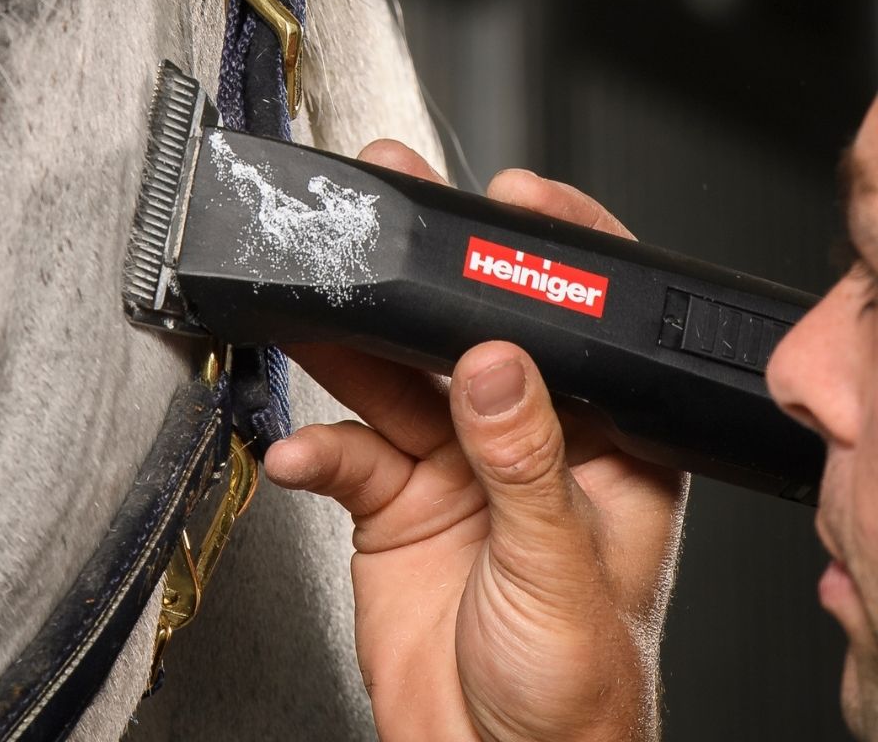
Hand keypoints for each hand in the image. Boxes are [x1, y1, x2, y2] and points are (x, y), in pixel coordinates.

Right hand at [265, 140, 687, 741]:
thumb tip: (495, 367)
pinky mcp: (393, 498)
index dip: (552, 261)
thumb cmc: (573, 693)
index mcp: (598, 446)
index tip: (514, 203)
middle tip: (387, 217)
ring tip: (314, 307)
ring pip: (396, 378)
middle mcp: (523, 440)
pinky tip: (298, 453)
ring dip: (351, 345)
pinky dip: (315, 448)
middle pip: (470, 337)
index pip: (585, 331)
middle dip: (428, 278)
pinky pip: (346, 452)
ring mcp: (453, 465)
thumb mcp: (560, 572)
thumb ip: (526, 464)